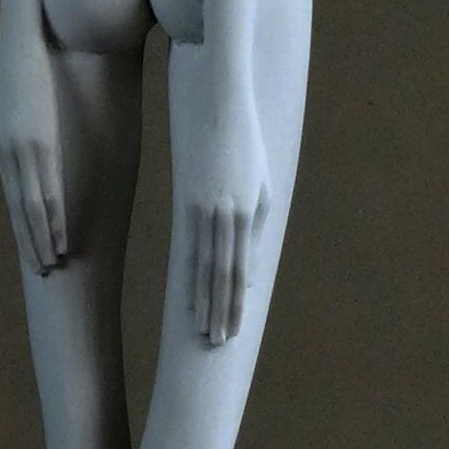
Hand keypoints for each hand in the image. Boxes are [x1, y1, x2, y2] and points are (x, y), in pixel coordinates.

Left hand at [0, 34, 67, 274]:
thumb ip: (31, 123)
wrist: (23, 37)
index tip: (32, 250)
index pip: (13, 197)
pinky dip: (52, 217)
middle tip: (42, 271)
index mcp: (5, 146)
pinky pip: (46, 188)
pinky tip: (59, 236)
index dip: (23, 226)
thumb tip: (44, 138)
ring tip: (52, 264)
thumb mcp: (24, 100)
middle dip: (30, 242)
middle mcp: (9, 154)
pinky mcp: (38, 141)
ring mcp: (22, 150)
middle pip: (19, 210)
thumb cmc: (28, 63)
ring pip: (32, 207)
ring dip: (43, 239)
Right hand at [184, 81, 269, 345]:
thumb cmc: (247, 148)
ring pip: (201, 266)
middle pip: (219, 275)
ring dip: (201, 301)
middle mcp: (222, 217)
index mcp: (244, 216)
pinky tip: (186, 294)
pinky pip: (187, 245)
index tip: (231, 332)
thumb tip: (248, 275)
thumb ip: (254, 233)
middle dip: (218, 312)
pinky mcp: (187, 201)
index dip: (235, 305)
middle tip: (215, 343)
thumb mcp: (262, 190)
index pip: (239, 272)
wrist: (221, 106)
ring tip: (200, 329)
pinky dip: (188, 274)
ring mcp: (202, 210)